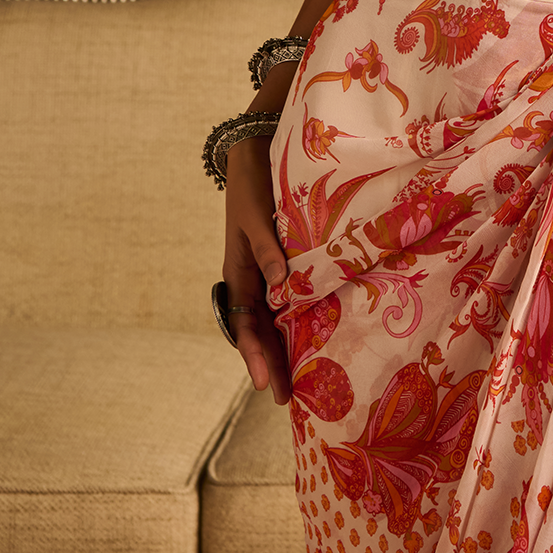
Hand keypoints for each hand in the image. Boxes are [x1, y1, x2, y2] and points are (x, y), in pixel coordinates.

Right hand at [223, 116, 291, 405]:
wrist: (255, 152)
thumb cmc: (253, 184)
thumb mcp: (254, 217)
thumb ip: (268, 250)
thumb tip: (282, 287)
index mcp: (238, 273)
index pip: (245, 325)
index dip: (256, 355)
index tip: (267, 384)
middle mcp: (252, 279)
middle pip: (259, 331)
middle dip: (271, 364)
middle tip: (287, 401)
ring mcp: (267, 274)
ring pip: (273, 320)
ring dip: (284, 349)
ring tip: (300, 383)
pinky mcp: (283, 262)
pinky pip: (288, 299)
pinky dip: (296, 321)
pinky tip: (314, 337)